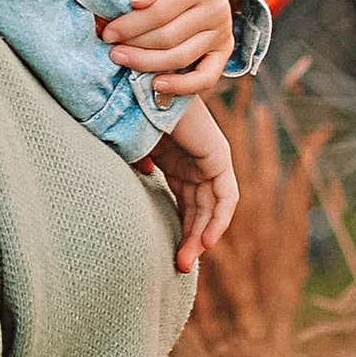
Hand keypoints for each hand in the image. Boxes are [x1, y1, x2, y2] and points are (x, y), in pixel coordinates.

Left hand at [100, 0, 235, 102]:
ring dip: (147, 64)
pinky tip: (157, 85)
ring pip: (180, 58)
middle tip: (112, 50)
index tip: (108, 33)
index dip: (130, 26)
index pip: (159, 12)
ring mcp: (222, 32)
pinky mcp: (224, 50)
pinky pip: (206, 77)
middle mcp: (216, 8)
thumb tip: (138, 2)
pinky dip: (182, 86)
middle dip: (135, 46)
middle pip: (168, 38)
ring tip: (123, 60)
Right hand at [143, 97, 238, 271]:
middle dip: (188, 237)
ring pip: (211, 207)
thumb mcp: (131, 149)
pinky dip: (220, 219)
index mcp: (174, 157)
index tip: (167, 252)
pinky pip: (226, 196)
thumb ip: (138, 164)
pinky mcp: (218, 155)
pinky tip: (206, 241)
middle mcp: (193, 159)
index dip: (178, 226)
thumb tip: (142, 173)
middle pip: (198, 207)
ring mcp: (208, 157)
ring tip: (185, 260)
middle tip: (177, 264)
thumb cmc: (129, 114)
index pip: (183, 200)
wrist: (138, 92)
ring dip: (202, 235)